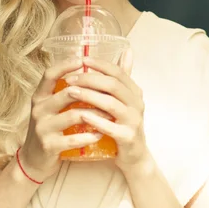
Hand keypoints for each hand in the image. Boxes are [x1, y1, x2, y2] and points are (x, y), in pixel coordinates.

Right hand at [18, 57, 104, 181]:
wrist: (34, 160)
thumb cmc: (51, 127)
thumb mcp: (54, 106)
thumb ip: (70, 88)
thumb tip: (87, 61)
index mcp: (40, 96)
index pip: (49, 74)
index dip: (65, 65)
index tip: (83, 60)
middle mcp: (39, 109)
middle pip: (66, 93)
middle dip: (91, 91)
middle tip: (110, 92)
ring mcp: (43, 128)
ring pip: (73, 115)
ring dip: (95, 114)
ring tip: (110, 113)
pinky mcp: (49, 145)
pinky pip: (73, 138)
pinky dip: (90, 136)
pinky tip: (100, 133)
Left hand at [64, 49, 150, 173]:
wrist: (134, 157)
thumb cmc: (123, 124)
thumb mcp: (124, 100)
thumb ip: (121, 78)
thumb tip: (126, 50)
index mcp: (135, 92)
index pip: (118, 72)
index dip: (100, 64)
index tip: (82, 59)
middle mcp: (137, 103)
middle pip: (113, 85)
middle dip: (90, 78)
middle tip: (71, 77)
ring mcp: (134, 121)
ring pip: (110, 104)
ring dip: (89, 96)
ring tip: (71, 92)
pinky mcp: (127, 137)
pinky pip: (110, 126)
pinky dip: (95, 120)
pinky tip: (81, 115)